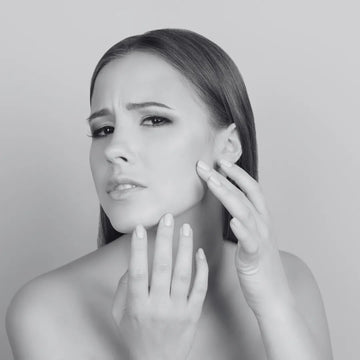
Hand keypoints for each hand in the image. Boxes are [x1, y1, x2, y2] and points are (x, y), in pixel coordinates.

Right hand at [111, 214, 208, 359]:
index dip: (138, 249)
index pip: (138, 272)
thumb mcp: (119, 315)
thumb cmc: (135, 337)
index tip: (140, 228)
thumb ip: (123, 288)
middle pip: (162, 268)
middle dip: (165, 239)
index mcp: (137, 306)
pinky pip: (200, 288)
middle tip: (167, 218)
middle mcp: (158, 306)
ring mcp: (178, 310)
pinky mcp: (194, 314)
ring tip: (185, 228)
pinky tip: (199, 252)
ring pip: (184, 274)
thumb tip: (133, 263)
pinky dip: (201, 269)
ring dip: (184, 248)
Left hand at [196, 159, 294, 317]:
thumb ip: (244, 220)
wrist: (274, 296)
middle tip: (204, 165)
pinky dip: (242, 230)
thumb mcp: (252, 237)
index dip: (236, 173)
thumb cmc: (259, 266)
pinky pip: (250, 241)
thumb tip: (230, 208)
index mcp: (262, 219)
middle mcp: (264, 224)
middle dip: (224, 177)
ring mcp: (261, 240)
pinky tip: (233, 222)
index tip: (219, 161)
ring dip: (228, 194)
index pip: (250, 188)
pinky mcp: (256, 257)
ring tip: (212, 181)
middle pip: (244, 194)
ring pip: (244, 211)